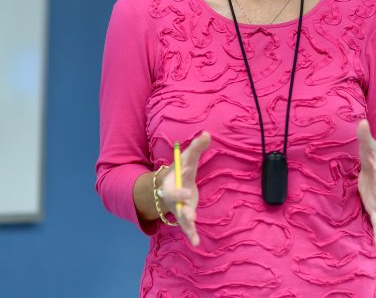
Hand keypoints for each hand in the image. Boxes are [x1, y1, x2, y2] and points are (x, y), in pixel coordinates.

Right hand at [158, 131, 210, 245]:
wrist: (168, 187)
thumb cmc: (180, 170)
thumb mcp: (188, 159)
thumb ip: (197, 148)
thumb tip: (207, 133)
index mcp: (173, 181)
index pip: (176, 181)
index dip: (181, 181)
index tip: (187, 179)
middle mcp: (174, 196)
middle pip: (176, 200)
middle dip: (180, 201)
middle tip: (187, 202)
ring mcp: (178, 207)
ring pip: (181, 215)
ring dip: (186, 219)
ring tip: (192, 224)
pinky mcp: (185, 216)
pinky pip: (187, 227)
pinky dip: (190, 234)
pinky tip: (195, 242)